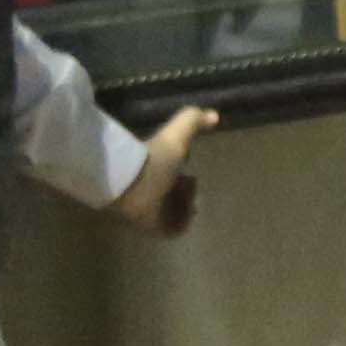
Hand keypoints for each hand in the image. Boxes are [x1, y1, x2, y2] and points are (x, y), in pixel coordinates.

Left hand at [108, 106, 216, 236]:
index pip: (171, 176)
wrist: (131, 183)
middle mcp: (152, 190)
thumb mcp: (176, 134)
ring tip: (191, 200)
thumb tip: (214, 115)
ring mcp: (151, 211)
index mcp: (156, 169)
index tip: (192, 174)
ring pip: (174, 214)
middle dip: (186, 193)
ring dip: (186, 208)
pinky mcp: (152, 228)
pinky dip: (183, 223)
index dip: (184, 177)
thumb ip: (193, 120)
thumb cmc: (154, 159)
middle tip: (192, 187)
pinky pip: (172, 230)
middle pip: (173, 196)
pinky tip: (189, 213)